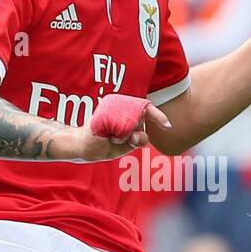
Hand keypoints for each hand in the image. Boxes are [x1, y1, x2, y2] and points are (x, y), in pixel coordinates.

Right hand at [56, 95, 171, 160]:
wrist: (83, 145)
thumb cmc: (106, 145)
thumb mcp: (126, 145)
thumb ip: (138, 140)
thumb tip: (141, 136)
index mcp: (131, 114)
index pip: (148, 111)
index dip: (159, 117)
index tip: (167, 126)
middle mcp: (125, 107)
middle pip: (142, 120)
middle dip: (135, 135)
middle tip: (118, 140)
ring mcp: (116, 106)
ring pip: (133, 123)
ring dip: (124, 136)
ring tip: (111, 137)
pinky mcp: (108, 108)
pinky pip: (122, 125)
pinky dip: (117, 135)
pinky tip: (107, 135)